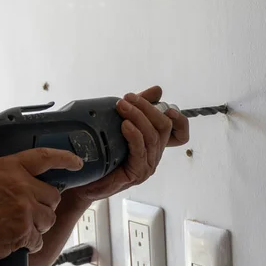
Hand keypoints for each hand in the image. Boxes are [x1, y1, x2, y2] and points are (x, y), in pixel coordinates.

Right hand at [0, 148, 83, 263]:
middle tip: (28, 209)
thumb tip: (24, 174)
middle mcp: (21, 186)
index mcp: (10, 167)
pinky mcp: (23, 232)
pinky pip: (39, 237)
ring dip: (39, 223)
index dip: (65, 158)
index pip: (45, 157)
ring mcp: (24, 210)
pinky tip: (16, 238)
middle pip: (53, 194)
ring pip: (49, 217)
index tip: (77, 162)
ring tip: (20, 224)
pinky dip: (30, 241)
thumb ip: (8, 172)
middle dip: (44, 203)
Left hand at [69, 85, 188, 201]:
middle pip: (164, 126)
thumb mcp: (121, 121)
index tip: (167, 108)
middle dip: (147, 107)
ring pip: (152, 136)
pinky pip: (140, 151)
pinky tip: (125, 125)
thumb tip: (157, 90)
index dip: (180, 120)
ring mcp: (147, 164)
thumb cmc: (103, 150)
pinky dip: (134, 135)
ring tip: (121, 106)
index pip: (180, 133)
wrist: (85, 175)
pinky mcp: (137, 173)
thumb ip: (140, 106)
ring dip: (137, 116)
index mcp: (154, 142)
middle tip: (127, 98)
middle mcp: (155, 153)